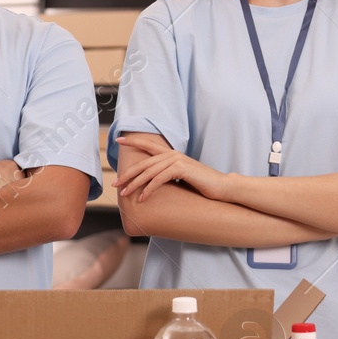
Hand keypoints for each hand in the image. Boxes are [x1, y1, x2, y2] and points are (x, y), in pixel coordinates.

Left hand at [115, 134, 230, 201]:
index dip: (133, 141)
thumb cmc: (201, 185)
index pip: (148, 145)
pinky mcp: (181, 169)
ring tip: (124, 194)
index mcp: (171, 154)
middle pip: (144, 163)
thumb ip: (166, 175)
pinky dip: (149, 190)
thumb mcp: (180, 178)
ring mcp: (177, 160)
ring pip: (149, 172)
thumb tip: (150, 181)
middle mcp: (172, 154)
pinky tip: (142, 199)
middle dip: (127, 174)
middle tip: (114, 183)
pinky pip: (159, 180)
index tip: (118, 139)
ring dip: (135, 184)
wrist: (222, 188)